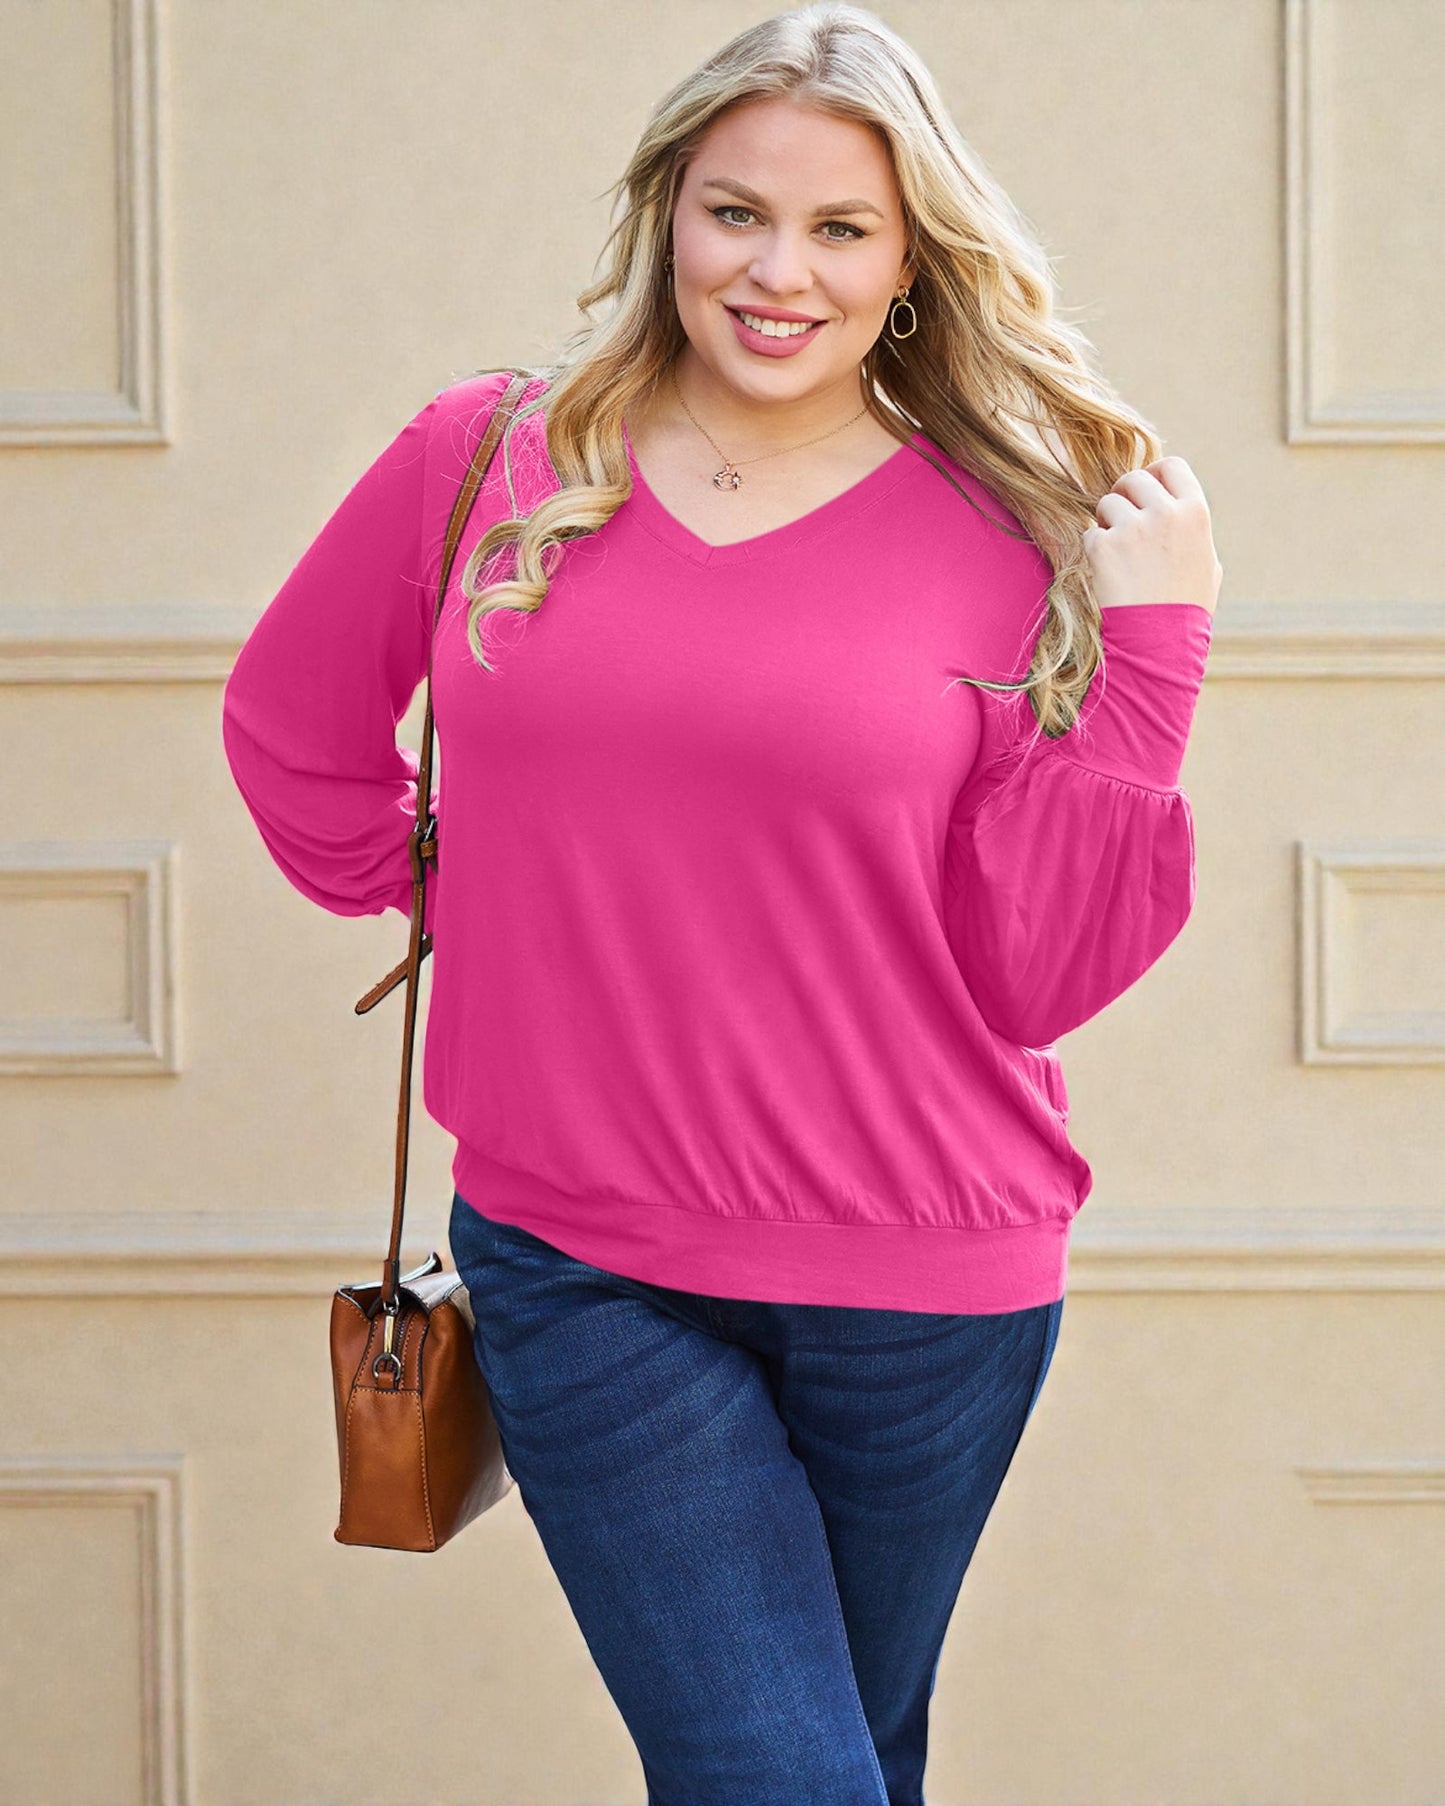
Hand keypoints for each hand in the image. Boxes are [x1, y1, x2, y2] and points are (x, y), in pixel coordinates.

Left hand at [1082, 455, 1222, 617]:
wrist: (1160, 642)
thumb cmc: (1186, 609)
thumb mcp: (1208, 565)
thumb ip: (1192, 532)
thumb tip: (1181, 514)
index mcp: (1195, 512)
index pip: (1172, 466)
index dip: (1153, 474)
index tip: (1143, 490)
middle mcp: (1165, 513)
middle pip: (1133, 478)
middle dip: (1123, 495)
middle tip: (1120, 520)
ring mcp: (1132, 528)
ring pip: (1107, 503)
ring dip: (1106, 523)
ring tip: (1118, 554)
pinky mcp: (1103, 546)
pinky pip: (1089, 533)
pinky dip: (1093, 550)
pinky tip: (1108, 573)